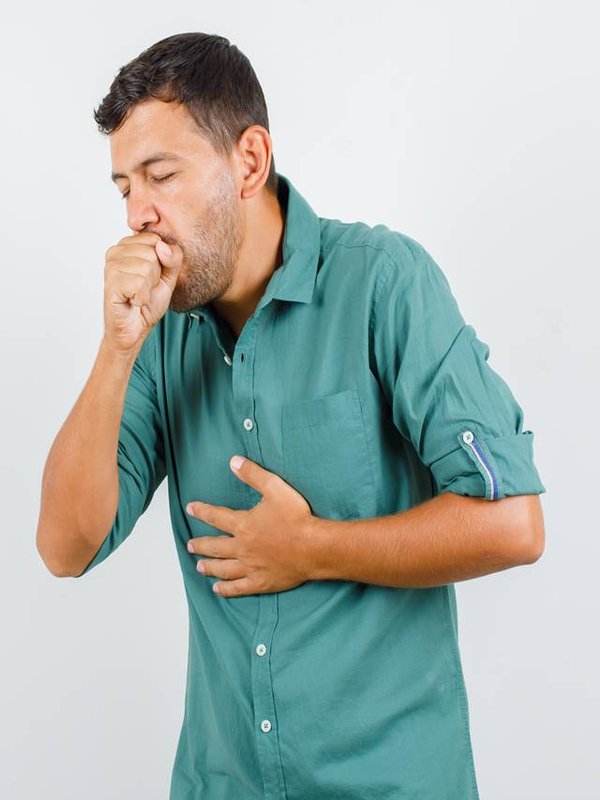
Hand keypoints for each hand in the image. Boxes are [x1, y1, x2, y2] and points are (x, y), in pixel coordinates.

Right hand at [103, 231, 182, 353]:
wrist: (135, 328)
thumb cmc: (147, 303)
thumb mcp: (168, 277)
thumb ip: (173, 258)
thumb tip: (162, 246)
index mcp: (127, 246)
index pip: (155, 240)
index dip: (161, 262)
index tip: (150, 277)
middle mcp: (115, 252)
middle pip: (152, 253)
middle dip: (155, 276)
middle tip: (143, 288)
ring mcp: (110, 267)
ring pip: (146, 268)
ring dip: (148, 288)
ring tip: (138, 295)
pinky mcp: (110, 283)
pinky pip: (139, 283)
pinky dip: (142, 297)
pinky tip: (133, 301)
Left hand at [185, 455, 315, 596]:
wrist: (314, 547)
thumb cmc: (297, 518)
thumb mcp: (275, 488)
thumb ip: (253, 474)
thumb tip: (233, 462)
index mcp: (244, 525)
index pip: (216, 517)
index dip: (202, 511)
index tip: (190, 508)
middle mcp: (242, 547)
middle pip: (215, 546)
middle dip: (201, 545)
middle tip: (190, 545)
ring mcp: (251, 567)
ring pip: (223, 569)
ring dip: (209, 567)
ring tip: (199, 567)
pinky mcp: (261, 582)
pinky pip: (238, 588)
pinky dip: (226, 589)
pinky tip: (218, 589)